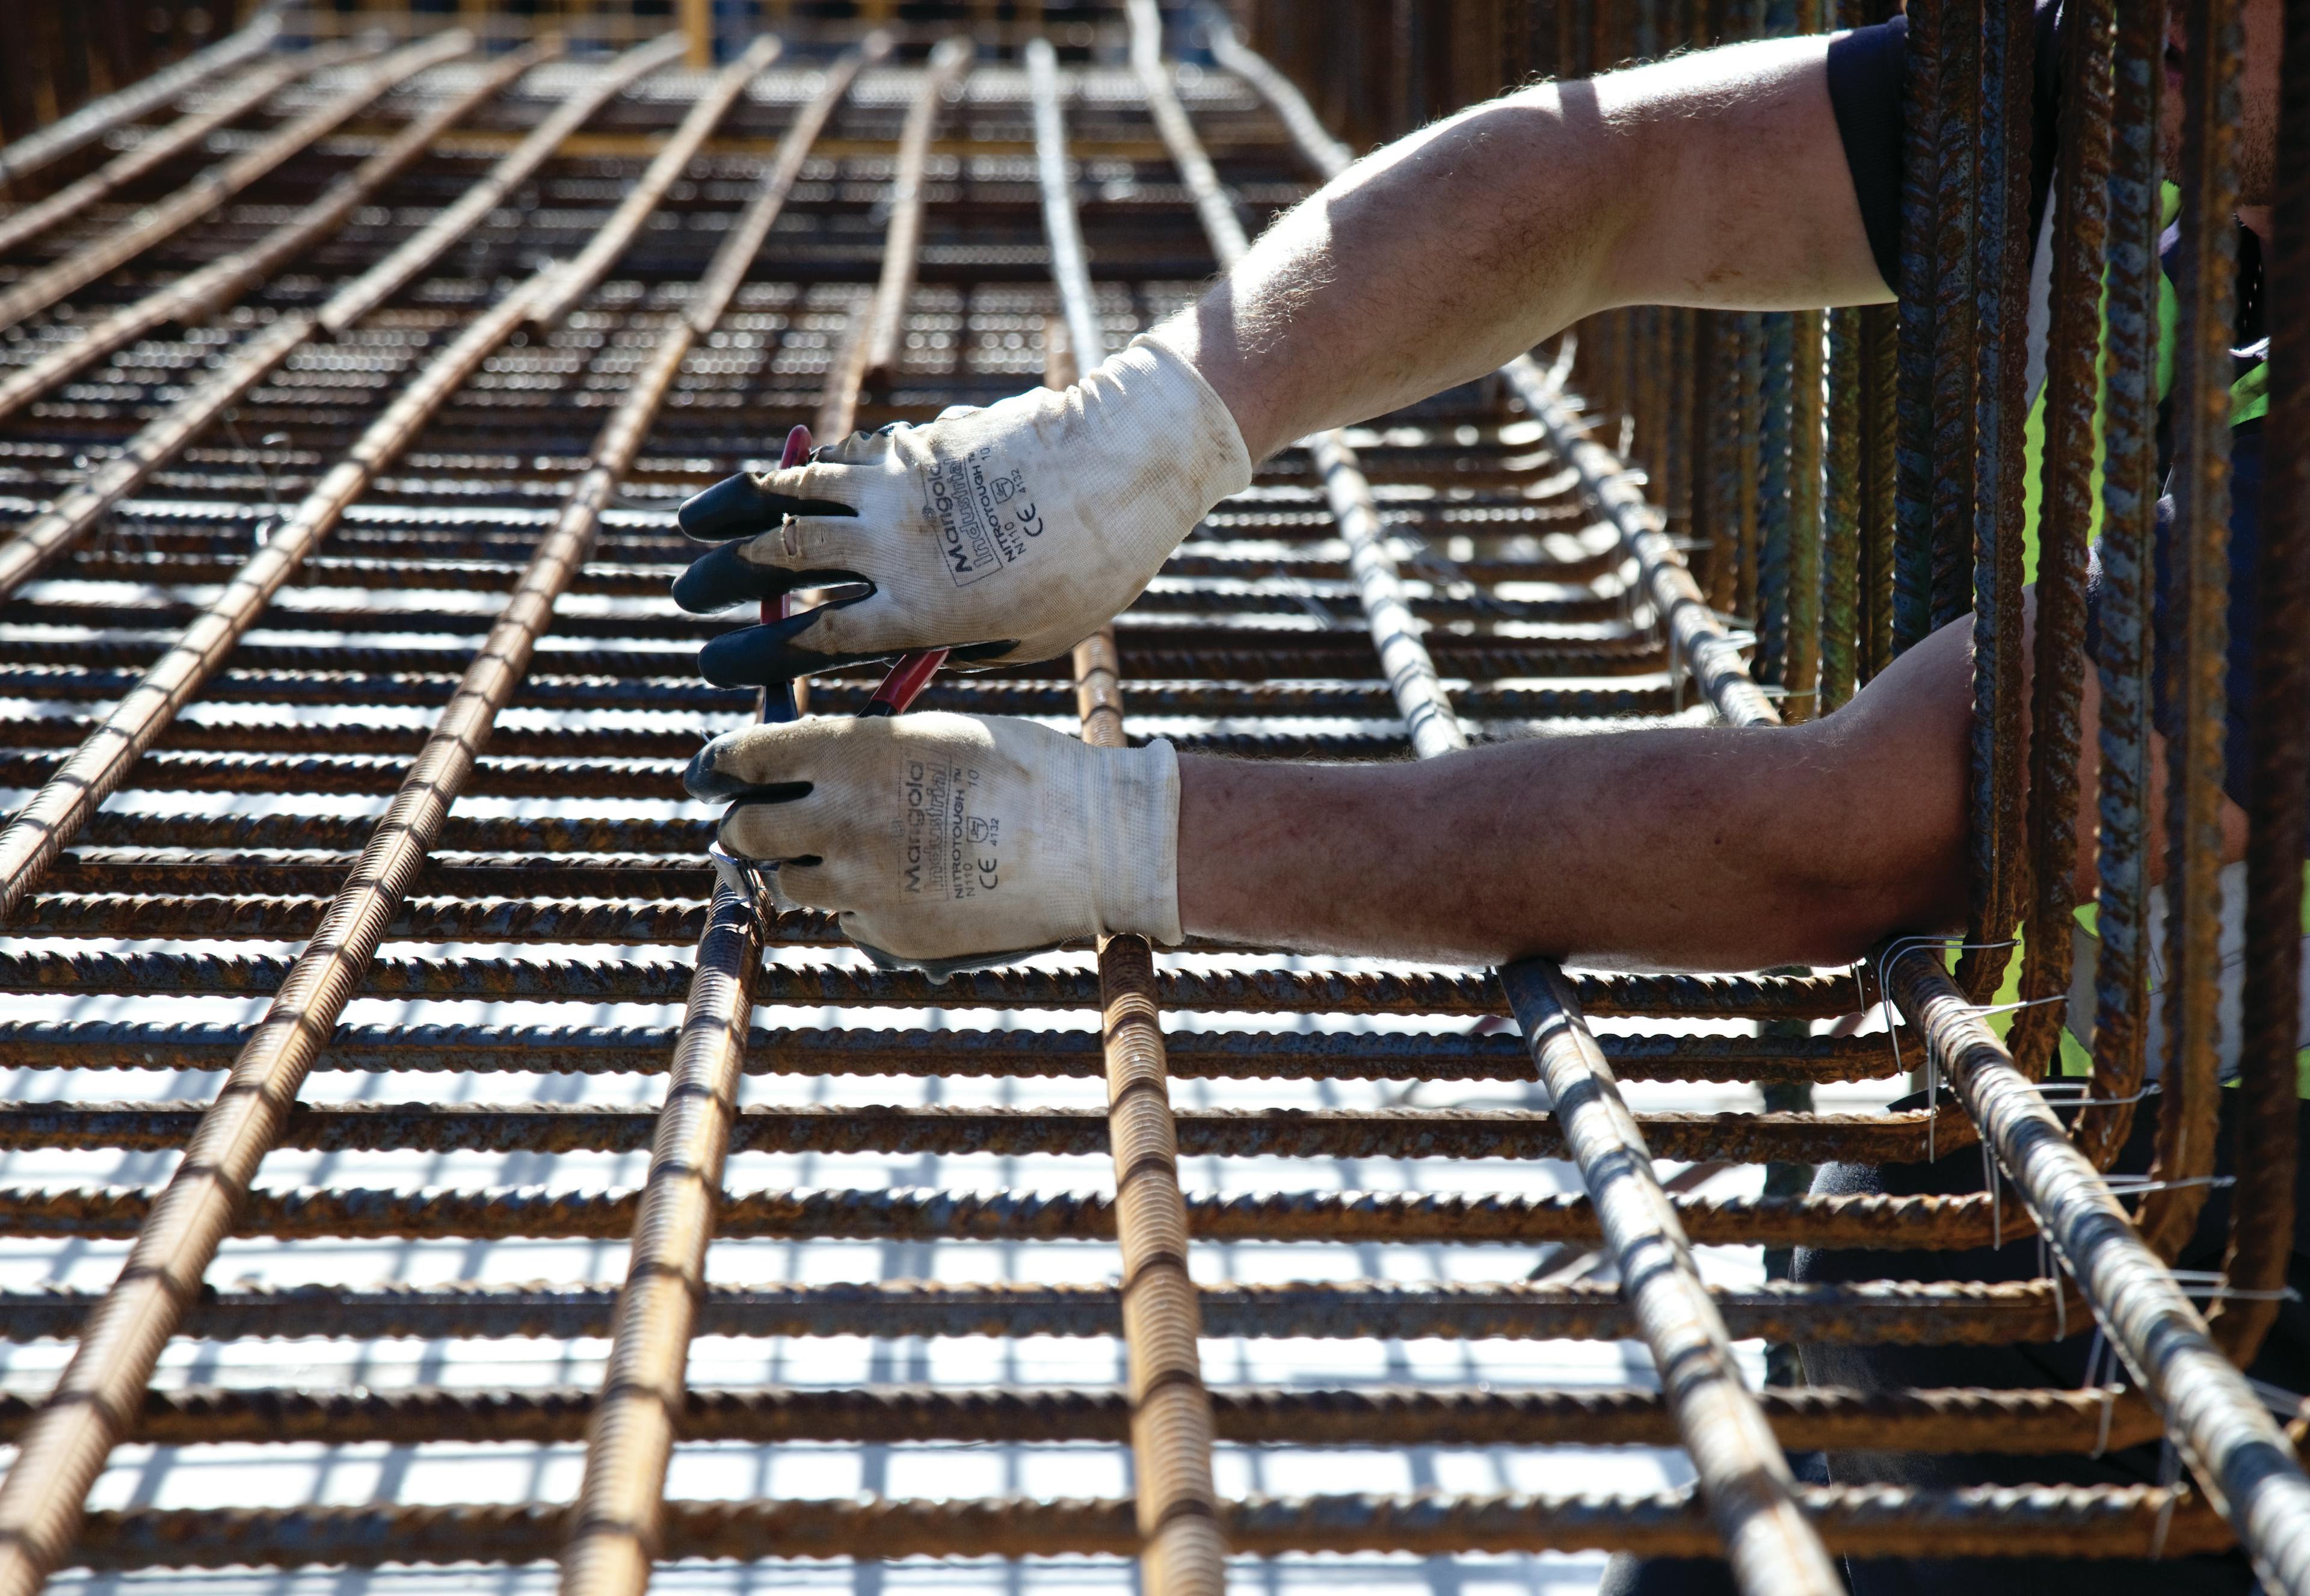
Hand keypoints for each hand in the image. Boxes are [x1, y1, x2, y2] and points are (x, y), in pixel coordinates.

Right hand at [671, 336, 1250, 681]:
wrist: (1129, 459)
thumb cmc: (1098, 567)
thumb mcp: (1035, 638)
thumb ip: (962, 650)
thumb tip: (912, 659)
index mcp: (924, 611)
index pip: (811, 640)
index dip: (752, 656)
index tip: (713, 666)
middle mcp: (897, 546)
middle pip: (782, 562)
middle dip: (723, 580)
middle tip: (685, 596)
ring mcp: (902, 486)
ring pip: (794, 496)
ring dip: (734, 510)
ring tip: (691, 526)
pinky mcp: (918, 442)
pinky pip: (841, 459)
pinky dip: (798, 471)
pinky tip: (775, 481)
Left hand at [687, 712, 1182, 978]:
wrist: (1094, 843)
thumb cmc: (1021, 767)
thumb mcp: (930, 733)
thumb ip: (857, 750)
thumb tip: (799, 763)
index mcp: (845, 753)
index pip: (738, 761)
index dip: (718, 768)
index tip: (713, 776)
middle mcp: (837, 820)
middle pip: (743, 834)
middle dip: (748, 826)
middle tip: (767, 821)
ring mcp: (860, 886)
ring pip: (791, 884)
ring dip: (808, 867)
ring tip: (860, 849)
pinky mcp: (889, 934)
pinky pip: (849, 920)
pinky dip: (864, 904)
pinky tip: (917, 883)